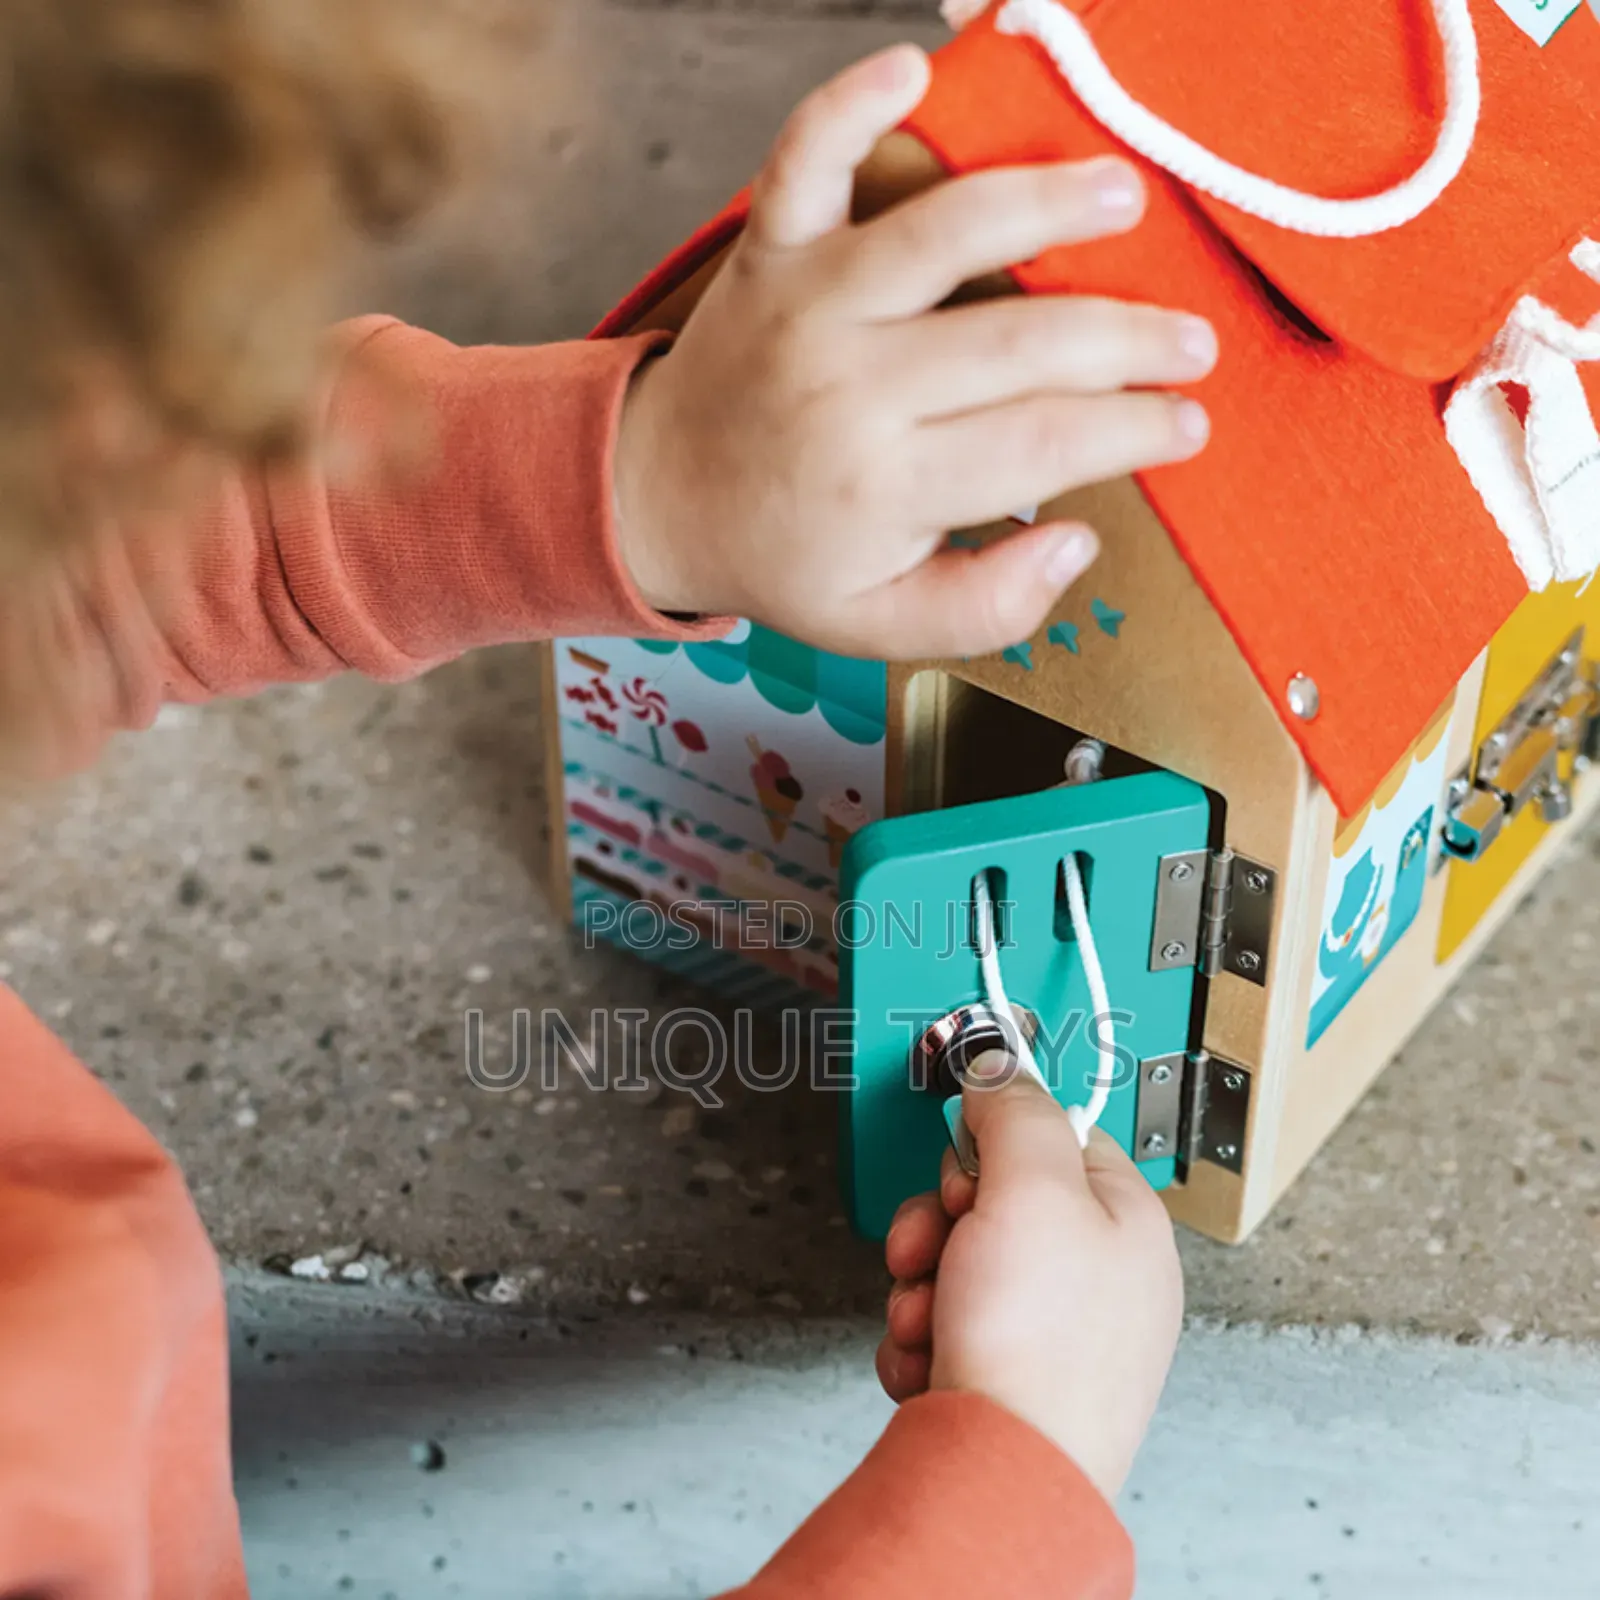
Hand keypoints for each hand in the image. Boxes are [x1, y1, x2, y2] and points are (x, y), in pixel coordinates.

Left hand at [613, 44, 1214, 659]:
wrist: (657, 497)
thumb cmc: (783, 556)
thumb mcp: (878, 624)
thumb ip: (985, 607)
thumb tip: (1077, 540)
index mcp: (883, 485)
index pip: (1044, 443)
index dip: (1135, 429)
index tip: (1187, 423)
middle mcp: (850, 386)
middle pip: (1022, 342)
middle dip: (1130, 338)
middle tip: (1192, 342)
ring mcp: (808, 305)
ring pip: (942, 233)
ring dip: (1043, 203)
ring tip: (1121, 198)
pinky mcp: (771, 249)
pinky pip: (807, 160)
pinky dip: (852, 105)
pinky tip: (912, 70)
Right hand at [877, 1056, 1184, 1501]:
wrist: (1003, 1475)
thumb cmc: (1037, 1347)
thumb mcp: (1029, 1186)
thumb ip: (1014, 1110)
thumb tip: (999, 1064)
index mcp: (1128, 1224)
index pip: (1054, 1136)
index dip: (993, 1141)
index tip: (964, 1154)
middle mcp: (1100, 1281)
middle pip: (996, 1203)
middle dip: (941, 1224)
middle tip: (935, 1246)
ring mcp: (1056, 1337)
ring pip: (959, 1266)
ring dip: (924, 1285)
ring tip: (934, 1317)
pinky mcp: (1010, 1382)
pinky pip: (948, 1328)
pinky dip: (923, 1339)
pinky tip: (932, 1357)